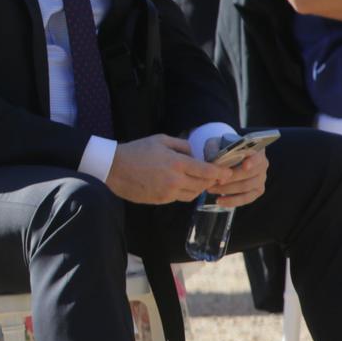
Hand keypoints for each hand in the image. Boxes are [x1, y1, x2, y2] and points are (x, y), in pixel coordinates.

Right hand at [106, 135, 230, 204]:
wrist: (113, 167)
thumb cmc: (136, 150)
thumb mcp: (160, 140)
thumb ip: (182, 146)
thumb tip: (196, 154)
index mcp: (177, 163)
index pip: (207, 171)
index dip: (221, 173)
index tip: (228, 173)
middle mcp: (175, 180)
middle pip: (203, 185)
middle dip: (210, 181)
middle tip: (212, 176)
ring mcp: (167, 192)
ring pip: (192, 194)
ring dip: (196, 188)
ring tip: (193, 180)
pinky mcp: (160, 200)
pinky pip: (178, 198)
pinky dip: (182, 192)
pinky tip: (176, 184)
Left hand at [205, 139, 269, 208]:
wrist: (227, 158)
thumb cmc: (222, 149)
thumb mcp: (216, 144)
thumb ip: (213, 149)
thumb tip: (213, 162)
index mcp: (256, 151)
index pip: (258, 156)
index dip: (253, 162)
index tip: (245, 166)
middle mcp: (262, 165)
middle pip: (250, 174)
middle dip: (231, 178)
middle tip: (215, 181)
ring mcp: (261, 179)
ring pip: (247, 187)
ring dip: (227, 189)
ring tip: (210, 189)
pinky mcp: (257, 191)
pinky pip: (247, 198)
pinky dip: (232, 201)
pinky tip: (219, 201)